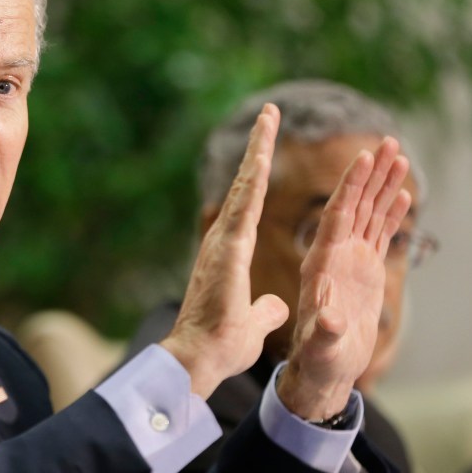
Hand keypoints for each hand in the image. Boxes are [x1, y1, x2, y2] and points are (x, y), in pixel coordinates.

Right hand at [162, 103, 288, 397]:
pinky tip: (262, 156)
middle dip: (259, 147)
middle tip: (270, 113)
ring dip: (257, 151)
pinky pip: (245, 209)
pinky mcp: (226, 253)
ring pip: (245, 188)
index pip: (251, 204)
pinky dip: (253, 180)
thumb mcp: (252, 323)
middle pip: (246, 185)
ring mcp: (222, 244)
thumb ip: (264, 309)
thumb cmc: (219, 345)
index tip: (267, 145)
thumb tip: (274, 305)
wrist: (197, 360)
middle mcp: (223, 241)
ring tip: (269, 118)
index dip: (259, 173)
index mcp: (229, 253)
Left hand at [277, 136, 410, 419]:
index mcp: (319, 263)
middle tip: (389, 141)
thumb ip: (326, 330)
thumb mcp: (321, 345)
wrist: (322, 370)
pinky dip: (390, 214)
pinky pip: (376, 235)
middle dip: (370, 173)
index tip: (362, 157)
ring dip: (382, 186)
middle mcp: (333, 255)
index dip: (350, 187)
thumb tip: (331, 318)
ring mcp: (348, 261)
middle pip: (354, 205)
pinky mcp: (361, 271)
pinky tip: (403, 195)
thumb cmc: (317, 359)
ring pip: (367, 214)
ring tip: (399, 155)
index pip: (336, 216)